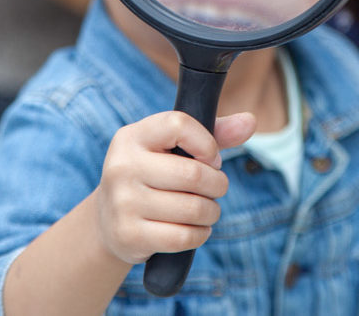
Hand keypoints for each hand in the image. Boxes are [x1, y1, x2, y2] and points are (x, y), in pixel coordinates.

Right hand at [94, 111, 255, 264]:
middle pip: (193, 174)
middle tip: (216, 188)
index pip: (179, 124)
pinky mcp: (129, 235)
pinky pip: (184, 237)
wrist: (108, 219)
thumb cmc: (154, 174)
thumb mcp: (174, 148)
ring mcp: (122, 202)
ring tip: (207, 209)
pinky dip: (200, 234)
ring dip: (211, 212)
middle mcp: (121, 166)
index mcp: (132, 137)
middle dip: (217, 184)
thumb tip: (250, 121)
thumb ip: (213, 133)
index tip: (211, 158)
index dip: (207, 143)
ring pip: (193, 209)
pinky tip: (196, 229)